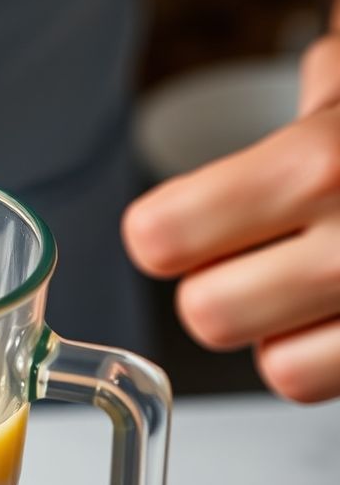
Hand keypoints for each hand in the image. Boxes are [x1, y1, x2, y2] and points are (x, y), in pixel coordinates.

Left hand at [123, 25, 339, 403]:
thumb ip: (300, 113)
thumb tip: (251, 147)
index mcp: (322, 165)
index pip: (162, 237)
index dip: (165, 234)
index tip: (173, 228)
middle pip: (207, 315)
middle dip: (220, 290)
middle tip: (253, 260)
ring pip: (279, 371)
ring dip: (284, 337)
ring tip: (318, 290)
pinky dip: (339, 359)